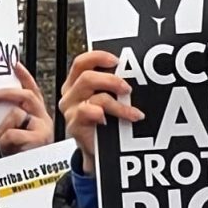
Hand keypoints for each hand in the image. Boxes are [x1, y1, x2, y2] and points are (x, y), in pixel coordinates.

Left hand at [0, 62, 51, 156]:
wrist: (32, 179)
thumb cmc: (20, 155)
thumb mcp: (12, 133)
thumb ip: (9, 117)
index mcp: (37, 114)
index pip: (32, 90)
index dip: (24, 76)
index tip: (14, 64)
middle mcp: (44, 118)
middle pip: (26, 95)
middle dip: (7, 93)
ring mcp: (43, 127)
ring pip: (16, 114)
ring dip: (1, 128)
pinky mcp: (39, 138)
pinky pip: (13, 132)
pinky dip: (4, 140)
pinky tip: (7, 148)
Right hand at [58, 50, 142, 165]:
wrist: (96, 150)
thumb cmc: (104, 122)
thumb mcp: (107, 99)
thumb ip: (112, 86)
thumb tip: (136, 74)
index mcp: (76, 83)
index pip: (81, 63)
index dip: (98, 57)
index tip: (117, 60)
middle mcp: (71, 94)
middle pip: (87, 77)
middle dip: (112, 81)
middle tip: (128, 89)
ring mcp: (71, 110)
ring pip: (94, 97)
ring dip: (118, 104)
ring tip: (134, 114)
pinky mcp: (74, 125)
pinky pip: (88, 113)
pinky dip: (103, 114)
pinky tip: (111, 121)